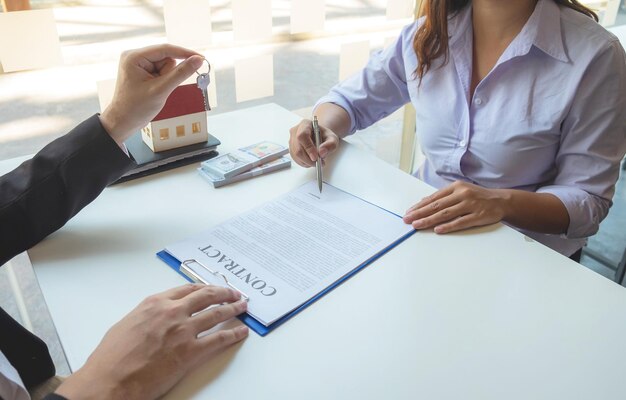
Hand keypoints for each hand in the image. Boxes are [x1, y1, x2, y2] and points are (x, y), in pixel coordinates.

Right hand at [55, 284, 248, 399]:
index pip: (187, 289)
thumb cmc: (111, 358)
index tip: (211, 288)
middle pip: (206, 296)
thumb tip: (156, 319)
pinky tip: (241, 332)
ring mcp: (183, 331)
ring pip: (217, 313)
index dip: (203, 288)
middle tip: (233, 294)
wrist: (110, 381)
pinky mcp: (191, 352)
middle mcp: (172, 312)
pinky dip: (234, 334)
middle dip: (223, 293)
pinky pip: (220, 339)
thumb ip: (147, 317)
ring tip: (242, 306)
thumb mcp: (127, 324)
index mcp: (155, 303)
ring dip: (233, 308)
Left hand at [100, 44, 204, 145]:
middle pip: (165, 57)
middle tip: (161, 88)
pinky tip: (155, 89)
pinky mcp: (141, 71)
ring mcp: (138, 63)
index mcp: (134, 57)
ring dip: (166, 78)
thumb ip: (181, 74)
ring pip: (165, 65)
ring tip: (156, 91)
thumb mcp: (161, 90)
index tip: (201, 58)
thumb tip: (198, 60)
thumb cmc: (136, 108)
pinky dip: (163, 80)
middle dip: (169, 73)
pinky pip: (161, 71)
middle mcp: (134, 56)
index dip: (185, 53)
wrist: (123, 122)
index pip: (165, 49)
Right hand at [289, 118, 339, 166]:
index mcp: (305, 124)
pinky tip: (311, 161)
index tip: (315, 157)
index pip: (302, 135)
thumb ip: (330, 144)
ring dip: (307, 162)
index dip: (308, 147)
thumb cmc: (325, 136)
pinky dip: (305, 163)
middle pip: (298, 148)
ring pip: (296, 155)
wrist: (319, 138)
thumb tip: (322, 152)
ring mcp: (291, 140)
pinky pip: (296, 159)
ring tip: (317, 161)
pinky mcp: (291, 149)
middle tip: (319, 162)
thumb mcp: (332, 138)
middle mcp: (295, 131)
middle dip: (308, 159)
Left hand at [403, 181, 506, 233]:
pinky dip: (448, 226)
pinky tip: (437, 230)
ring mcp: (471, 205)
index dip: (420, 206)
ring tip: (417, 225)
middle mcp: (462, 194)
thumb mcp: (461, 191)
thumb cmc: (478, 197)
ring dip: (429, 220)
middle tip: (407, 220)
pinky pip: (460, 222)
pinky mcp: (478, 216)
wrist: (502, 201)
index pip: (434, 198)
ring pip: (446, 214)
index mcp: (456, 187)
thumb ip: (444, 196)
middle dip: (420, 213)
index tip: (409, 212)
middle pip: (437, 206)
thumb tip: (424, 201)